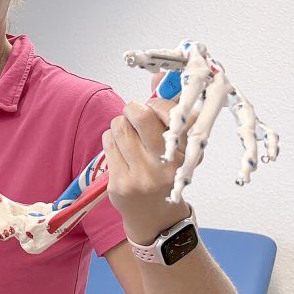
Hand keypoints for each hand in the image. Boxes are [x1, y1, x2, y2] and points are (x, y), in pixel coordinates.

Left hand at [102, 77, 198, 244]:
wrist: (158, 220)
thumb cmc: (168, 173)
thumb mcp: (178, 144)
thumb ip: (170, 108)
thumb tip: (160, 74)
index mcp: (186, 152)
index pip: (168, 111)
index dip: (156, 106)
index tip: (155, 111)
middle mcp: (165, 165)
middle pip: (137, 114)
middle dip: (132, 110)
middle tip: (135, 117)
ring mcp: (141, 176)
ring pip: (118, 126)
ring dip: (121, 126)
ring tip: (130, 140)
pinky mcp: (120, 184)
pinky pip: (107, 142)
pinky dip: (112, 141)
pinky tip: (122, 153)